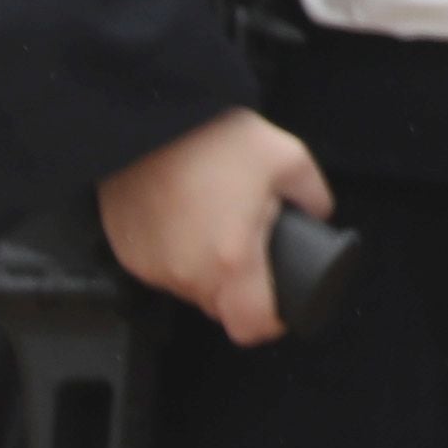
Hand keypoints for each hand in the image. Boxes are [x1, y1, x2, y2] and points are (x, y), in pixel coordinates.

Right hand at [99, 108, 330, 348]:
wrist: (150, 120)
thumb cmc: (215, 140)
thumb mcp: (289, 160)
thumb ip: (314, 197)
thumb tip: (319, 216)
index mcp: (232, 260)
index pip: (253, 327)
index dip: (273, 320)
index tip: (280, 302)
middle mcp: (187, 274)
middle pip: (223, 308)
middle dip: (242, 287)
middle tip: (251, 245)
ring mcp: (153, 267)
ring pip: (191, 289)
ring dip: (208, 271)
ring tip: (217, 225)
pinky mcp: (128, 254)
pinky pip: (163, 269)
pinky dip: (178, 255)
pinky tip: (188, 221)